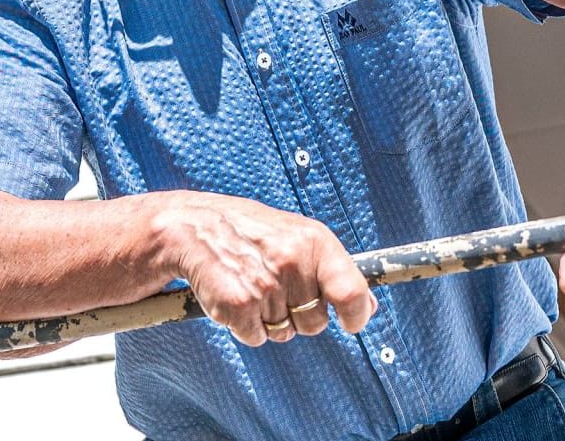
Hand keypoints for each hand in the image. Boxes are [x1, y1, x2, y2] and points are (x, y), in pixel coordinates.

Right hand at [158, 192, 376, 346]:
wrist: (196, 227)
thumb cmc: (254, 233)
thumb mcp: (300, 238)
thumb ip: (336, 271)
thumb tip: (369, 306)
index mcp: (314, 241)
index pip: (352, 292)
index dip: (357, 315)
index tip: (352, 322)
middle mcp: (292, 262)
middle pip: (316, 323)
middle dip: (299, 314)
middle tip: (276, 286)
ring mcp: (265, 285)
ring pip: (283, 333)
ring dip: (269, 319)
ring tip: (253, 285)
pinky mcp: (238, 306)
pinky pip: (256, 337)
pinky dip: (245, 326)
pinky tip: (235, 295)